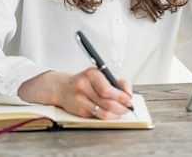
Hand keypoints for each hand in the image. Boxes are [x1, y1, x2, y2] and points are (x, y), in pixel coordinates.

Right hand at [18, 68, 132, 119]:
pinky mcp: (78, 111)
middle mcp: (83, 86)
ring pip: (102, 113)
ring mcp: (79, 100)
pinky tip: (111, 113)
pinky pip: (97, 116)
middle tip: (128, 108)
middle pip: (107, 102)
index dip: (121, 97)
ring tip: (121, 112)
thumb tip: (129, 93)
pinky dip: (107, 116)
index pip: (107, 89)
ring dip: (116, 114)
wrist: (63, 87)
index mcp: (91, 74)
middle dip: (121, 107)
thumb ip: (117, 82)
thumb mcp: (101, 75)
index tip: (129, 100)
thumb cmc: (87, 81)